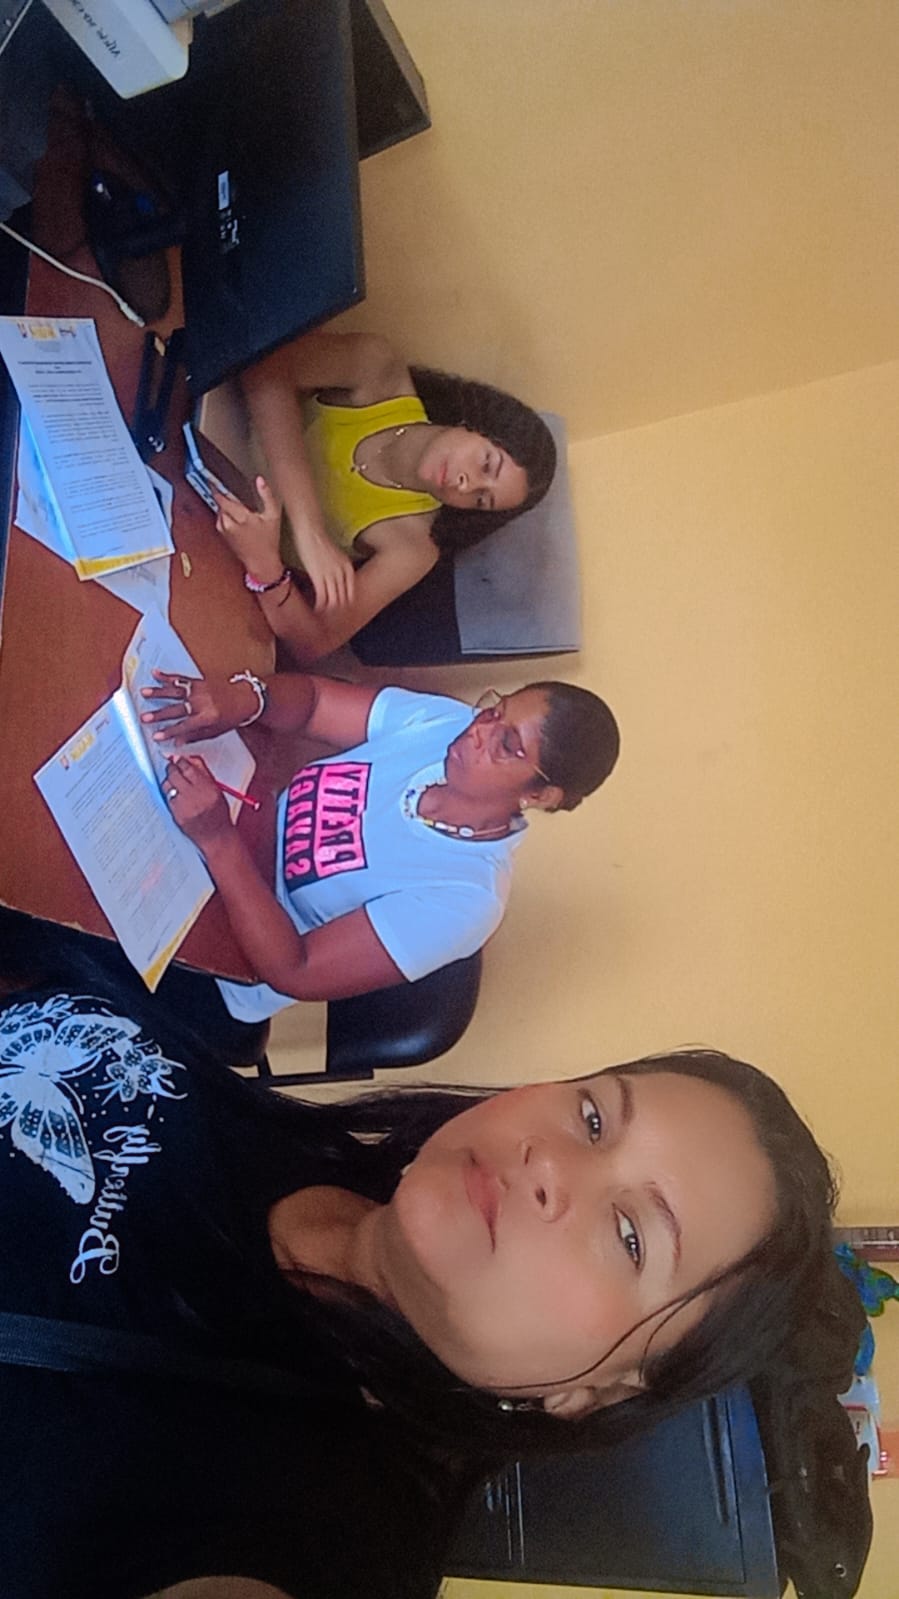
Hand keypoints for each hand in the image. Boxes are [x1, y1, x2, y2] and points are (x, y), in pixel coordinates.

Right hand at [140, 670, 258, 745]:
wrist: (245, 698)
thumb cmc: (231, 717)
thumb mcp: (215, 731)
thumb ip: (194, 736)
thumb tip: (176, 742)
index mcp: (207, 717)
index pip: (184, 726)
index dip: (169, 732)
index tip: (156, 736)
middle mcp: (202, 703)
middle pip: (176, 709)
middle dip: (159, 714)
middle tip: (144, 718)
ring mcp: (199, 690)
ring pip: (175, 691)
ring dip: (159, 692)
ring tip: (144, 693)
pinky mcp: (199, 681)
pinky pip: (181, 679)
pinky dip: (167, 676)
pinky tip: (155, 673)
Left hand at [163, 755, 230, 850]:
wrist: (215, 836)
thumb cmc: (218, 815)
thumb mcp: (217, 790)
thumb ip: (204, 772)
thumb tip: (192, 759)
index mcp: (206, 788)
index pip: (188, 767)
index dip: (181, 760)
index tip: (180, 759)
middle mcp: (193, 796)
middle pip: (174, 773)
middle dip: (172, 768)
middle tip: (174, 766)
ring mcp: (182, 806)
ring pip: (167, 785)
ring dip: (169, 780)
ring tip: (175, 782)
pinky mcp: (175, 814)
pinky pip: (167, 798)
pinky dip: (170, 794)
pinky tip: (176, 796)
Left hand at [212, 477, 282, 579]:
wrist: (261, 562)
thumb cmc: (269, 540)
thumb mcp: (273, 516)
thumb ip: (267, 495)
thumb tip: (260, 480)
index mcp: (241, 516)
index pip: (223, 497)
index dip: (216, 487)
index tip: (211, 478)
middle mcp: (229, 523)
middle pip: (220, 503)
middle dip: (224, 497)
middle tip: (229, 491)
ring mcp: (224, 530)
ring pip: (219, 511)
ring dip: (225, 507)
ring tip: (236, 507)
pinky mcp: (222, 535)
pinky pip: (220, 519)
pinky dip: (225, 515)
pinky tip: (235, 517)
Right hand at [297, 527, 354, 613]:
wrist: (311, 530)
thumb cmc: (318, 540)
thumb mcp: (333, 555)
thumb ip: (335, 566)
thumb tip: (331, 575)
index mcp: (347, 567)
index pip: (350, 591)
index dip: (345, 601)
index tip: (339, 608)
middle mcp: (342, 573)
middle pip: (343, 598)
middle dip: (337, 608)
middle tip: (330, 615)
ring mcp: (331, 576)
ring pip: (333, 600)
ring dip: (328, 609)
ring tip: (322, 614)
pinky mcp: (319, 577)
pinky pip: (322, 597)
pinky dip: (320, 605)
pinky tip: (316, 609)